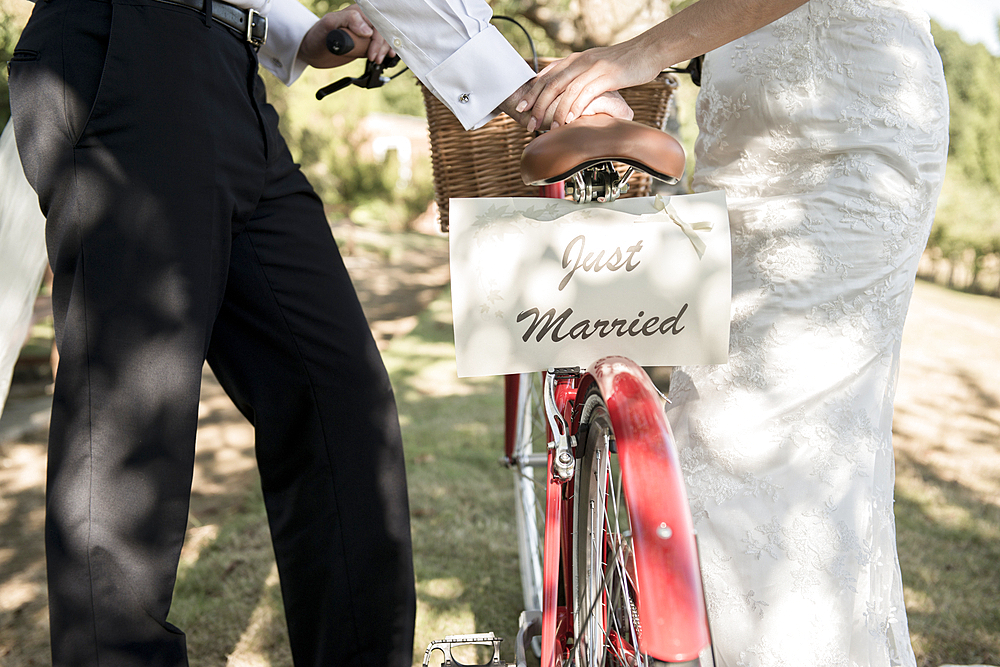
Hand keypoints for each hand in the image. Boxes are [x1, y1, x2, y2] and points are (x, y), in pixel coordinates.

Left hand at [298, 5, 394, 68]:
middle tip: (375, 59)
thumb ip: (349, 20)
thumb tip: (368, 31)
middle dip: (383, 47)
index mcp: (358, 12)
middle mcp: (364, 21)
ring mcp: (365, 33)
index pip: (377, 25)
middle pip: (384, 33)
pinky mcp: (365, 44)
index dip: (378, 40)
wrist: (312, 50)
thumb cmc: (318, 35)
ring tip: (377, 60)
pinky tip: (384, 58)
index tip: (371, 54)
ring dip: (385, 51)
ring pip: (385, 40)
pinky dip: (384, 53)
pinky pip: (380, 47)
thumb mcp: (330, 23)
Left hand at [515, 42, 660, 129]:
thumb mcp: (595, 66)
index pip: (546, 75)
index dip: (531, 92)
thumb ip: (579, 76)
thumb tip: (566, 92)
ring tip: (549, 127)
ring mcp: (593, 67)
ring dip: (555, 111)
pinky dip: (575, 107)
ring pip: (566, 90)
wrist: (647, 51)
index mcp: (575, 59)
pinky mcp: (607, 75)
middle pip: (551, 84)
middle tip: (529, 123)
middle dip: (537, 105)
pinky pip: (586, 92)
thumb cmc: (623, 63)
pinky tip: (569, 120)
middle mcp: (580, 61)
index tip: (521, 108)